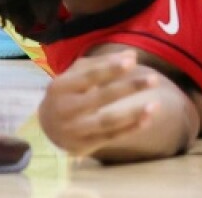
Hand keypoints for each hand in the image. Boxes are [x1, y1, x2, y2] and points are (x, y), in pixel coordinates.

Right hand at [38, 51, 163, 157]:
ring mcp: (73, 131)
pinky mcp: (81, 147)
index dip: (110, 69)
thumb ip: (103, 63)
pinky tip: (148, 120)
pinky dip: (130, 129)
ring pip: (107, 122)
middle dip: (128, 88)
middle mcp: (65, 110)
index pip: (88, 76)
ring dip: (133, 113)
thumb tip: (132, 55)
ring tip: (156, 104)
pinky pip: (110, 137)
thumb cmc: (67, 92)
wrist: (45, 126)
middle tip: (154, 79)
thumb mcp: (77, 73)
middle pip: (100, 98)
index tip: (132, 62)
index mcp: (61, 86)